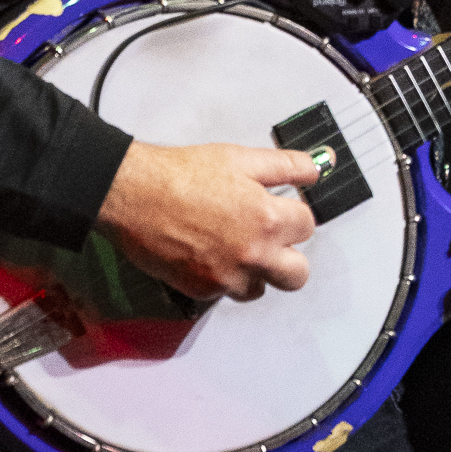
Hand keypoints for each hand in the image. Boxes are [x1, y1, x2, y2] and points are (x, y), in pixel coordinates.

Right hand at [94, 140, 320, 302]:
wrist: (134, 195)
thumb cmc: (180, 175)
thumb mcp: (241, 159)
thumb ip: (286, 166)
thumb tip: (316, 168)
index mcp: (267, 220)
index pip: (308, 227)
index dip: (295, 213)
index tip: (284, 208)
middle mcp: (251, 256)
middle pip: (297, 275)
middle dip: (290, 255)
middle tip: (272, 236)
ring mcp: (226, 278)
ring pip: (260, 288)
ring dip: (256, 271)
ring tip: (238, 244)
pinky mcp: (201, 290)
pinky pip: (226, 291)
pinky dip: (224, 276)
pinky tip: (211, 251)